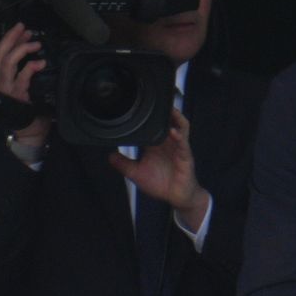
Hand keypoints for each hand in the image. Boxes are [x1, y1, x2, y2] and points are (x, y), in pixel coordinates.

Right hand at [0, 23, 51, 146]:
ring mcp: (5, 90)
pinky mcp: (15, 97)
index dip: (8, 39)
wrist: (29, 132)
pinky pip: (21, 79)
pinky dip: (30, 68)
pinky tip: (40, 62)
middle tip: (24, 28)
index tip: (20, 29)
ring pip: (7, 63)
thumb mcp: (22, 86)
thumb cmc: (28, 110)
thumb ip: (22, 71)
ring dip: (21, 50)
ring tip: (35, 43)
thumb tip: (32, 50)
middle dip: (11, 38)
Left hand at [107, 108, 208, 227]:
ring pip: (180, 126)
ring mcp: (178, 147)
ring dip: (176, 117)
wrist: (177, 198)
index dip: (147, 115)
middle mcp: (168, 142)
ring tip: (170, 109)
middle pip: (169, 120)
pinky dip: (179, 136)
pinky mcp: (185, 156)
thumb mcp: (136, 174)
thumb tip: (109, 156)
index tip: (138, 105)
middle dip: (165, 108)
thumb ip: (123, 164)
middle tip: (158, 97)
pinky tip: (173, 132)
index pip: (152, 125)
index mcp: (156, 144)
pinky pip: (184, 143)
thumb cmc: (161, 184)